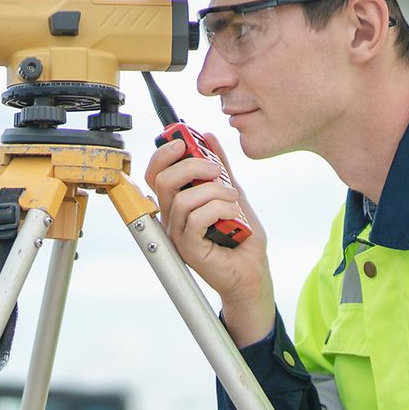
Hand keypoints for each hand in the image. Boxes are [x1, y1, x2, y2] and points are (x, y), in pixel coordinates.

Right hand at [143, 132, 275, 345]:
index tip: (182, 141)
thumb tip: (209, 138)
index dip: (163, 154)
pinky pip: (195, 219)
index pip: (155, 174)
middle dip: (192, 165)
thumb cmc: (242, 237)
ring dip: (214, 191)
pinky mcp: (189, 248)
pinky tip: (232, 214)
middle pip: (163, 181)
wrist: (253, 270)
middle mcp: (172, 218)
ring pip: (183, 199)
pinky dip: (218, 209)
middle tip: (216, 169)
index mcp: (177, 203)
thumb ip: (220, 167)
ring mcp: (178, 234)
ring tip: (233, 199)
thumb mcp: (233, 192)